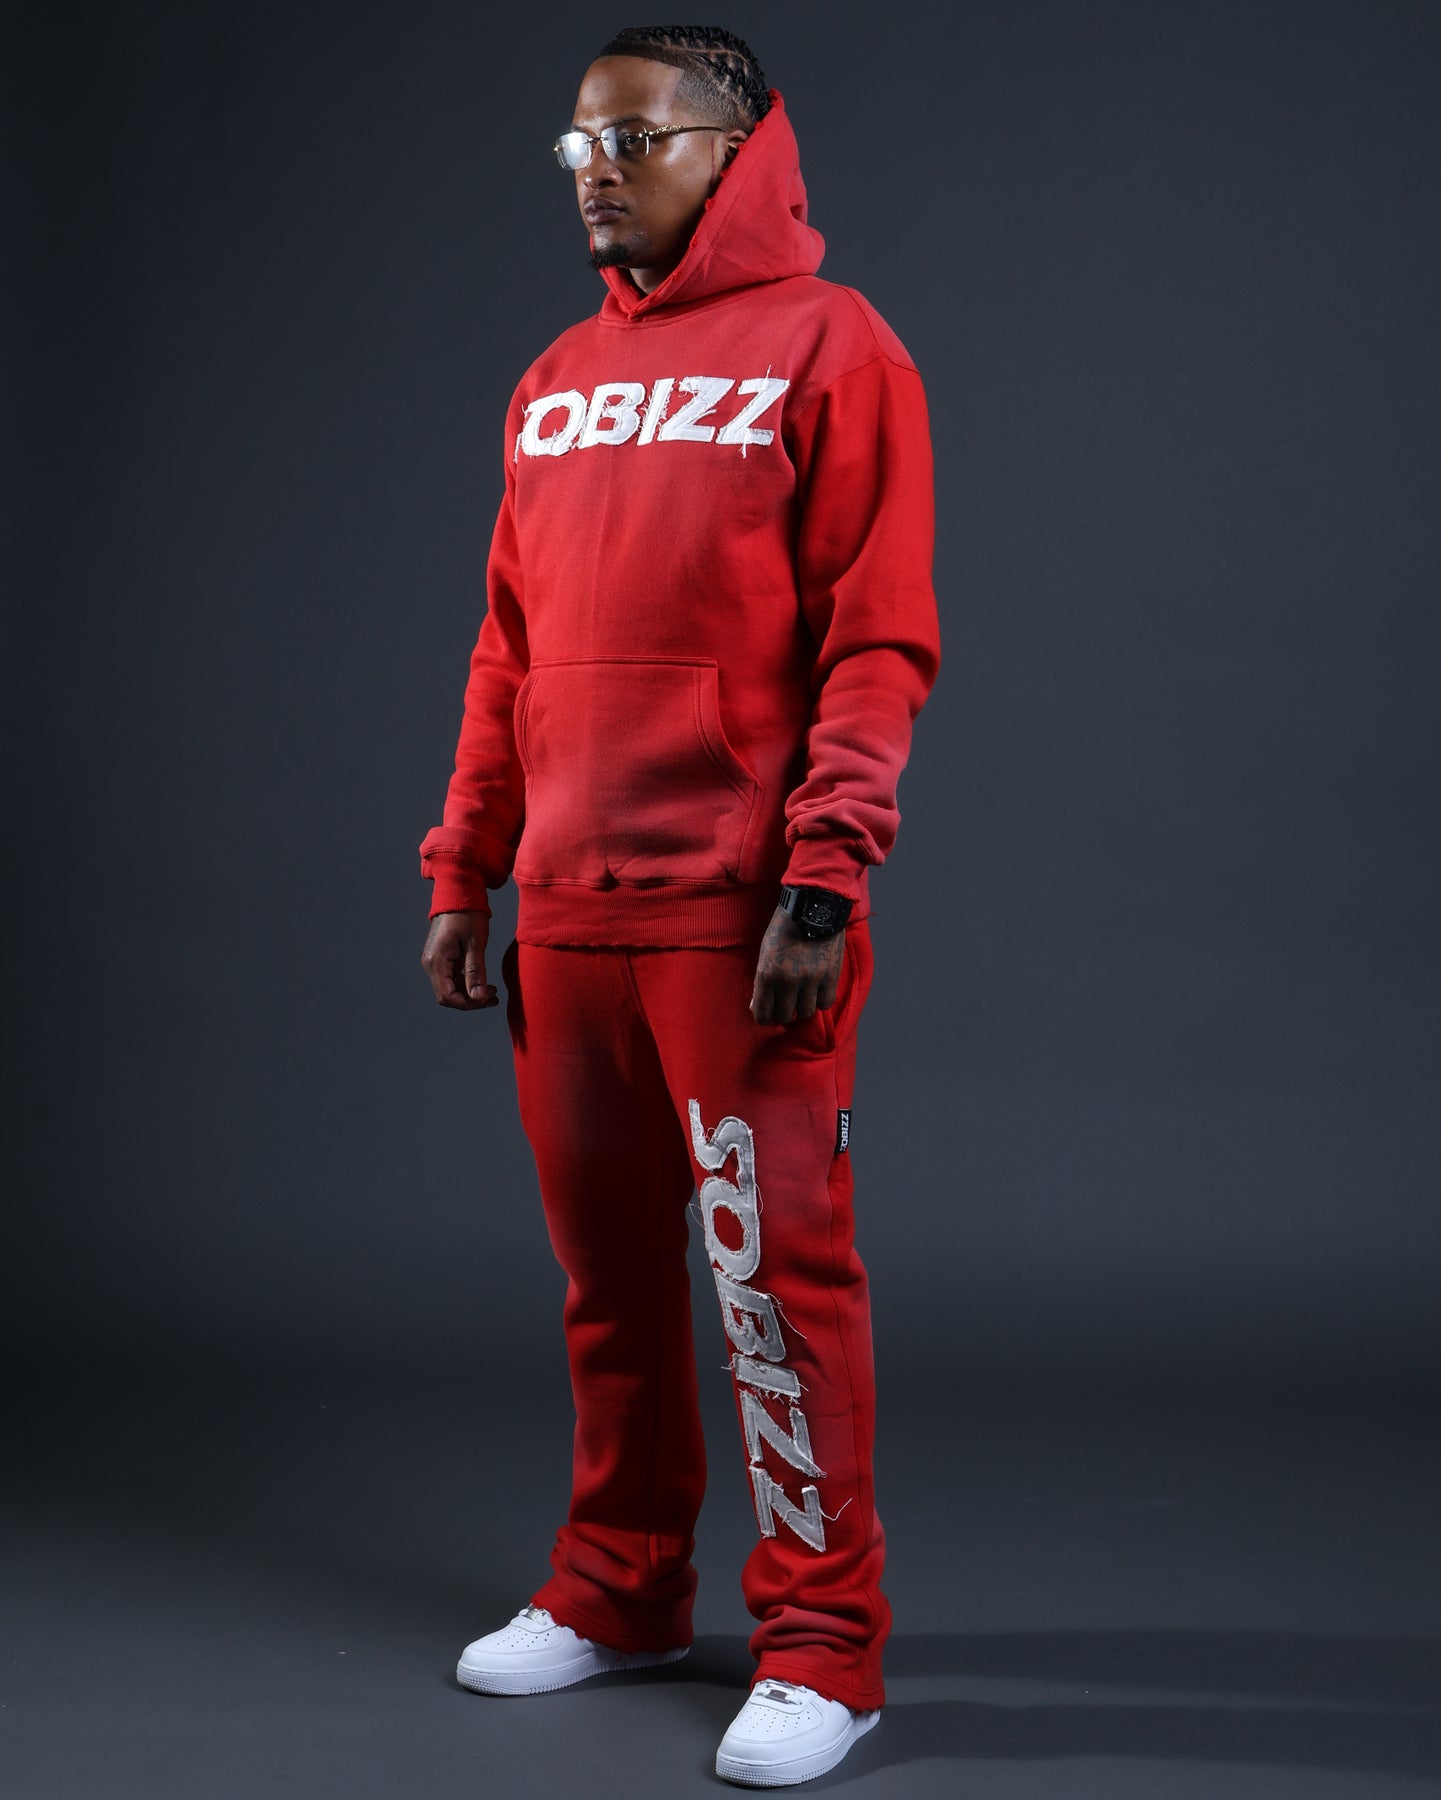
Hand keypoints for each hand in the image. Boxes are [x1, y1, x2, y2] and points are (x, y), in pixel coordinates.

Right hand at [421, 909, 499, 1009]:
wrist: (460, 894)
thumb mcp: (475, 944)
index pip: (447, 996)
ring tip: (491, 990)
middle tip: (493, 996)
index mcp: (436, 961)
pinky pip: (452, 979)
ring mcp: (435, 961)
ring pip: (450, 988)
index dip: (468, 1003)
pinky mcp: (442, 958)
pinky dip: (466, 984)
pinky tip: (482, 982)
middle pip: (448, 995)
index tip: (488, 998)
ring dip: (470, 993)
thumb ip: (475, 972)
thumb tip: (478, 998)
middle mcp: (431, 964)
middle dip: (471, 1000)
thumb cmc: (468, 915)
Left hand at [749, 905, 844, 1024]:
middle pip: (785, 1016)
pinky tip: (817, 993)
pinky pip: (825, 1003)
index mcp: (767, 974)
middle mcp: (788, 980)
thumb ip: (761, 980)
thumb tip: (756, 1007)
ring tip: (802, 998)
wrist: (812, 907)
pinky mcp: (830, 976)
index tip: (767, 1017)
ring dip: (802, 1008)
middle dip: (784, 1013)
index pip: (762, 1012)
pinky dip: (821, 1001)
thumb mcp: (765, 952)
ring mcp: (811, 980)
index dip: (764, 1018)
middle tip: (786, 1005)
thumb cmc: (784, 928)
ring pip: (806, 1013)